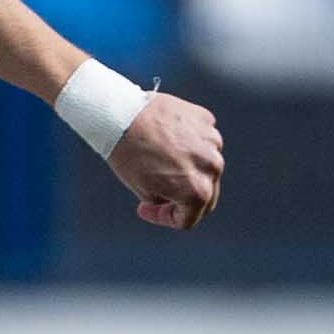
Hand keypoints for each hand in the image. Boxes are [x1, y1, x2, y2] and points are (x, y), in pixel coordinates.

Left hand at [109, 90, 223, 229]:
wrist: (120, 114)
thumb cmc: (128, 155)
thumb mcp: (145, 191)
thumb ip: (169, 198)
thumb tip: (179, 196)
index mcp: (198, 191)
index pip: (188, 218)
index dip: (165, 218)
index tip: (148, 208)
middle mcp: (212, 166)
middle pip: (205, 194)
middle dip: (183, 198)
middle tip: (160, 192)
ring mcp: (212, 140)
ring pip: (206, 165)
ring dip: (189, 168)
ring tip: (162, 161)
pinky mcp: (205, 119)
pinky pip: (202, 140)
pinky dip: (189, 144)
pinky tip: (167, 141)